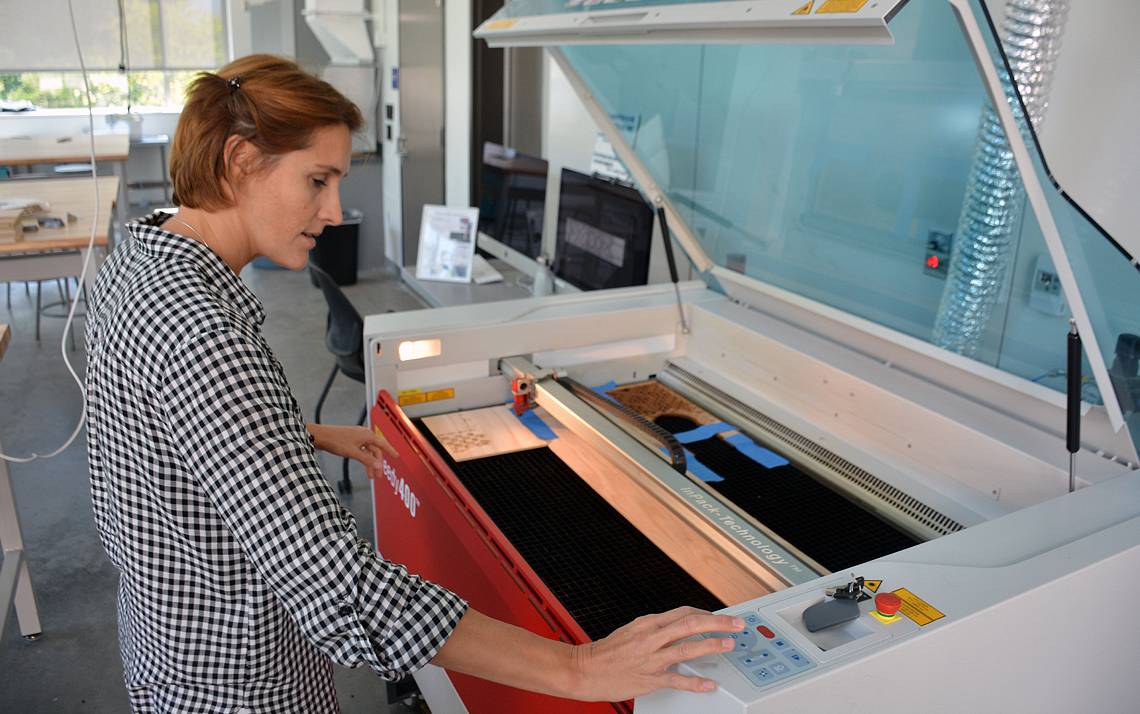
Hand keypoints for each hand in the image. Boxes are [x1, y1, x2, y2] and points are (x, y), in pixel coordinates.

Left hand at [307, 423, 396, 476]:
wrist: (320, 436)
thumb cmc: (335, 440)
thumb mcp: (353, 452)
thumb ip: (367, 459)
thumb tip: (378, 466)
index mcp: (367, 435)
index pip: (383, 444)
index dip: (390, 450)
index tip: (396, 456)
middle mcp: (363, 435)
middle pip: (375, 450)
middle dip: (378, 463)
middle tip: (379, 475)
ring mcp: (357, 437)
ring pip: (368, 452)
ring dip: (370, 463)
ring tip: (371, 475)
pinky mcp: (351, 441)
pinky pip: (362, 451)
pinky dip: (364, 459)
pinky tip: (364, 466)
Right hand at [568, 606, 744, 700]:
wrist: (585, 669)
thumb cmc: (608, 652)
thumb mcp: (633, 630)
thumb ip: (656, 628)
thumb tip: (678, 627)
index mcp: (648, 623)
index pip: (683, 612)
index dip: (706, 614)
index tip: (720, 618)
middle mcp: (651, 637)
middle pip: (689, 624)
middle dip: (717, 623)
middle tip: (736, 625)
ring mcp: (651, 658)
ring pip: (686, 648)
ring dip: (710, 646)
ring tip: (728, 645)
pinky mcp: (649, 679)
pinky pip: (676, 680)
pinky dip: (695, 683)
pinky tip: (709, 684)